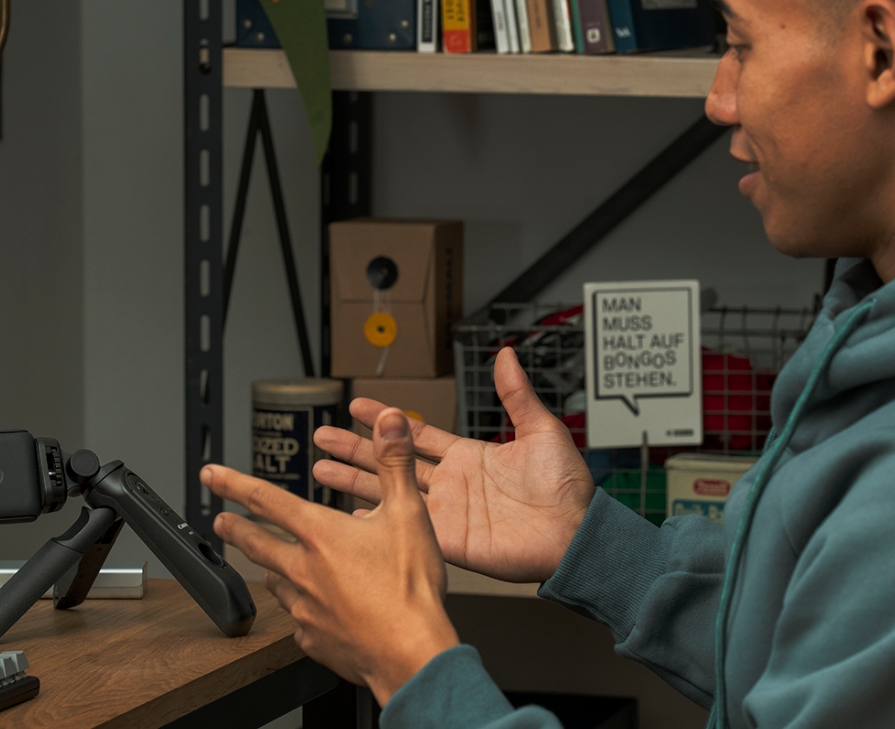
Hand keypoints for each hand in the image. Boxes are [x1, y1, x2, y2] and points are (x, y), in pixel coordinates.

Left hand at [202, 409, 459, 706]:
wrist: (412, 656)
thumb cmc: (411, 590)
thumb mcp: (409, 514)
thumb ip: (395, 462)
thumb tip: (390, 420)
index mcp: (320, 535)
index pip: (265, 499)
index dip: (233, 483)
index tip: (210, 475)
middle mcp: (303, 570)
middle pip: (257, 544)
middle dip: (236, 530)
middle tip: (220, 523)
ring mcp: (304, 608)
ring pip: (276, 584)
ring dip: (268, 571)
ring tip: (266, 569)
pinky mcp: (314, 639)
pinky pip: (298, 622)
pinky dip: (300, 613)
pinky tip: (310, 614)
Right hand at [314, 347, 594, 582]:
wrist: (574, 534)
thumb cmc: (566, 488)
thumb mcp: (541, 431)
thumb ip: (516, 395)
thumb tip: (506, 354)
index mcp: (468, 456)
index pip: (415, 434)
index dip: (385, 419)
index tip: (356, 404)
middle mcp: (450, 483)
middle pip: (390, 460)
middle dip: (354, 448)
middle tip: (321, 436)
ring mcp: (444, 513)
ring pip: (387, 491)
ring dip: (353, 481)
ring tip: (320, 471)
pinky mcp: (445, 540)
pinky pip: (402, 527)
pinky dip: (374, 522)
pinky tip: (349, 518)